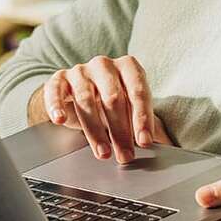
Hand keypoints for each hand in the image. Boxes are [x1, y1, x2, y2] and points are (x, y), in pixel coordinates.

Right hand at [41, 55, 173, 162]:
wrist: (77, 93)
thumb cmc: (111, 102)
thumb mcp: (131, 109)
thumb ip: (145, 124)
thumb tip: (165, 147)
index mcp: (128, 67)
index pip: (138, 90)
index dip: (142, 117)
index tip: (145, 141)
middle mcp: (104, 65)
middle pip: (113, 97)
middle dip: (120, 130)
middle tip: (126, 155)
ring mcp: (79, 71)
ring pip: (86, 99)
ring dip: (95, 130)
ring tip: (103, 152)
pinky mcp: (58, 80)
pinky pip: (55, 91)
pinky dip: (56, 105)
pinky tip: (60, 120)